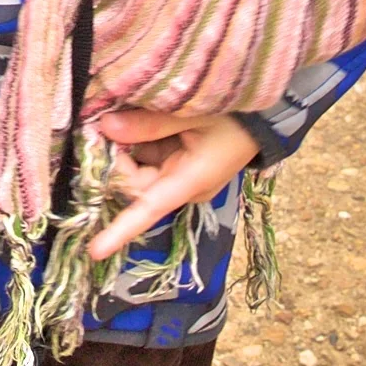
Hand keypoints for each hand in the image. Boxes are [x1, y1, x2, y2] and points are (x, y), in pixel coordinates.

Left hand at [85, 110, 259, 261]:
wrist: (270, 114)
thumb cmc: (239, 117)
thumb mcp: (195, 114)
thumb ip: (150, 123)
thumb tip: (106, 128)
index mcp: (189, 182)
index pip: (147, 210)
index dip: (120, 230)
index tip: (94, 251)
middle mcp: (182, 185)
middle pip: (135, 184)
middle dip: (116, 160)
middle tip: (102, 124)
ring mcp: (181, 174)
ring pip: (139, 168)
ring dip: (126, 147)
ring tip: (121, 115)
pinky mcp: (182, 161)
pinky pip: (150, 156)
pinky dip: (139, 140)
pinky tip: (136, 117)